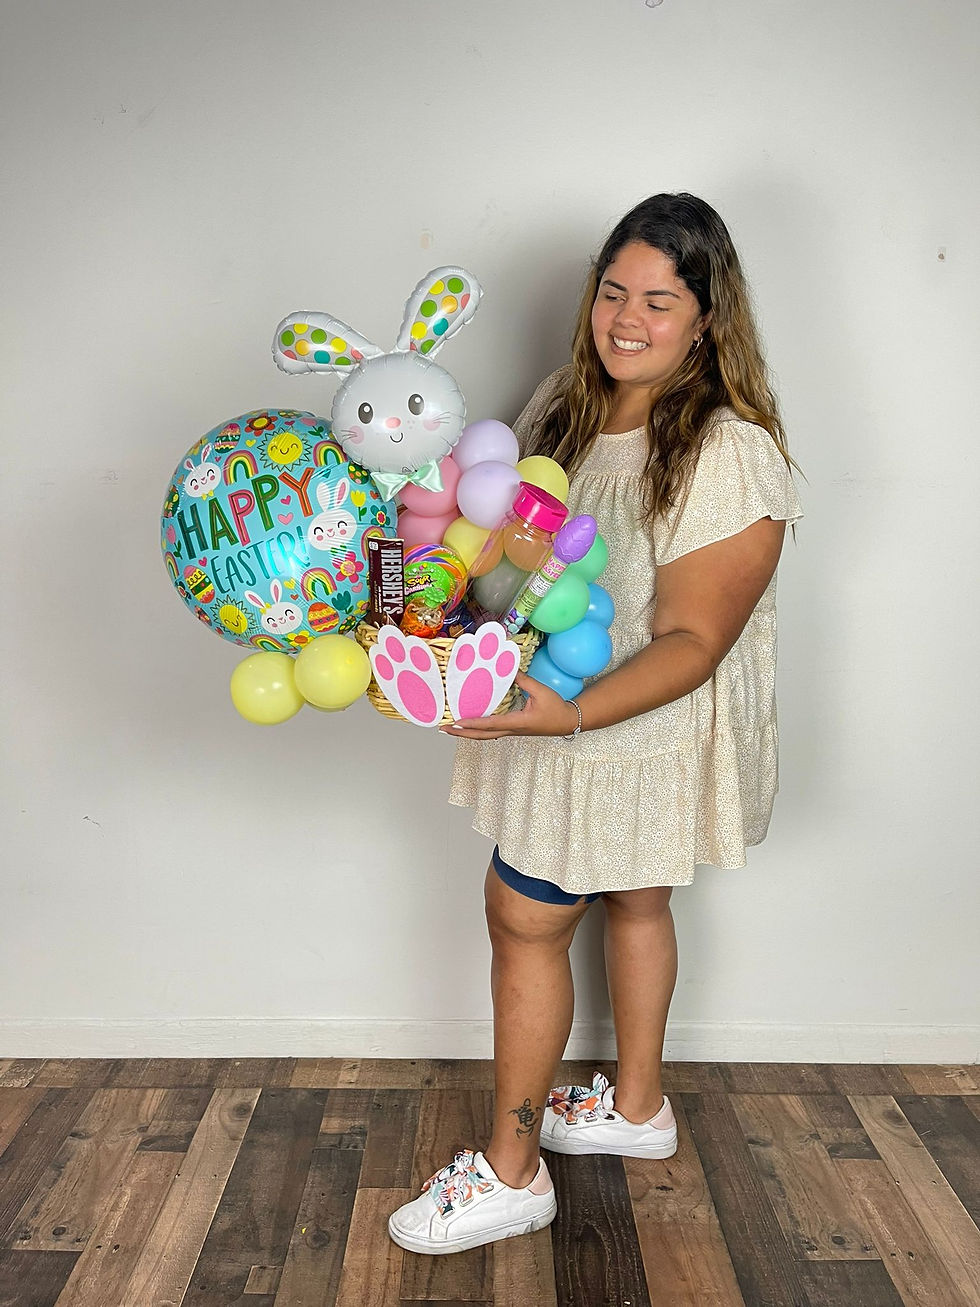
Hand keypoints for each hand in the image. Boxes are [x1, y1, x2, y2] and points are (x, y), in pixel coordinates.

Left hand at [439, 673, 579, 738]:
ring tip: (452, 729)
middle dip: (462, 733)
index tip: (458, 722)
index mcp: (518, 722)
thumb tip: (508, 669)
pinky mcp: (513, 729)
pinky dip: (478, 730)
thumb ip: (523, 680)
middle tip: (445, 729)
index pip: (491, 724)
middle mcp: (512, 730)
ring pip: (485, 735)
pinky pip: (491, 732)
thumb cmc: (556, 708)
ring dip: (468, 733)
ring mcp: (512, 731)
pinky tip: (470, 726)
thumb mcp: (541, 691)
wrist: (568, 722)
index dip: (473, 723)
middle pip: (482, 735)